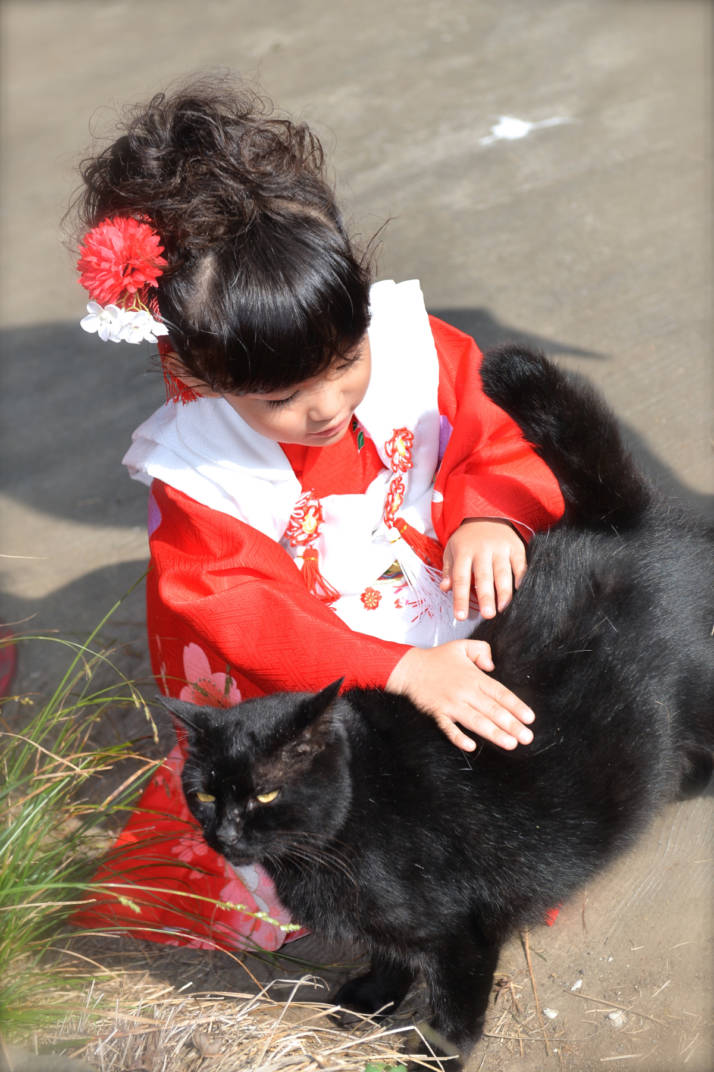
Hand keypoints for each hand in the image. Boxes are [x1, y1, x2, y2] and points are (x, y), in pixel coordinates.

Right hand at [386, 640, 534, 751]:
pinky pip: (448, 728)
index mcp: (474, 677)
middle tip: (527, 737)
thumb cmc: (437, 658)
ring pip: (476, 721)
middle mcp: (465, 691)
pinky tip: (471, 746)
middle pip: (492, 710)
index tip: (530, 718)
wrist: (409, 668)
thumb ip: (482, 651)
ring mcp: (451, 704)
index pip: (500, 693)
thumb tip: (492, 666)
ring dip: (493, 733)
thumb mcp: (462, 646)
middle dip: (511, 724)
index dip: (516, 706)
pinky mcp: (437, 713)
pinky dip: (458, 737)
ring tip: (510, 743)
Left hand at [441, 518, 526, 620]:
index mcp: (464, 551)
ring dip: (504, 592)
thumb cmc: (467, 539)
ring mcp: (500, 547)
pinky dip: (521, 578)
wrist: (486, 515)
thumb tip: (445, 588)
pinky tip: (520, 591)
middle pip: (484, 577)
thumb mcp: (451, 550)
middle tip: (488, 616)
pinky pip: (520, 564)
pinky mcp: (516, 547)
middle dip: (486, 597)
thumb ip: (448, 570)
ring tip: (503, 608)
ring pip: (503, 572)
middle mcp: (482, 549)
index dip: (460, 598)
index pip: (460, 578)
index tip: (460, 617)